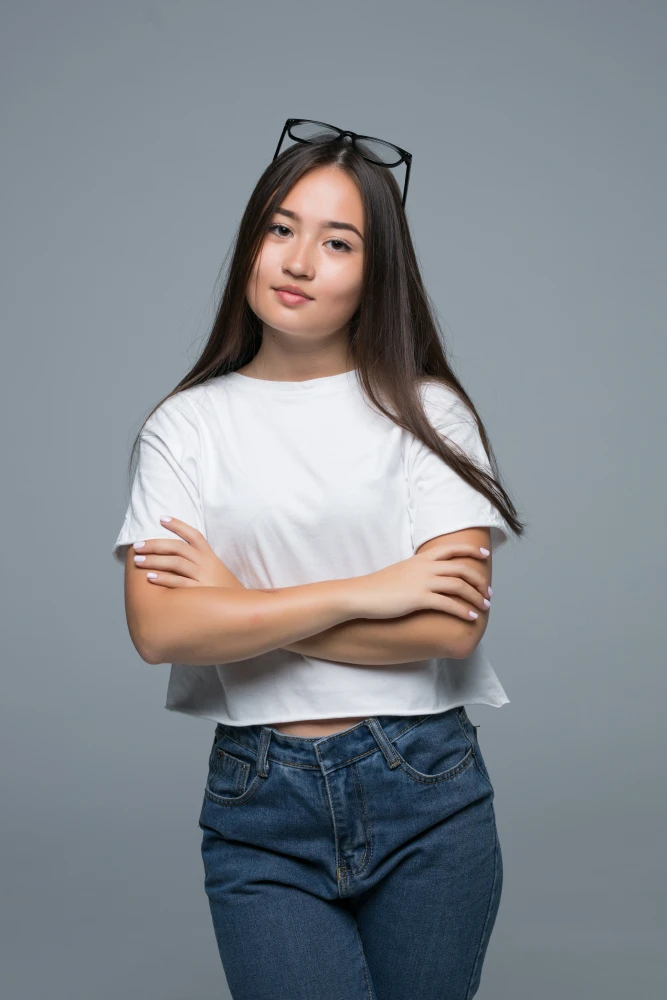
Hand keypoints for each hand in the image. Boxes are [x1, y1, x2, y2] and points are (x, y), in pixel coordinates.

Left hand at [132, 516, 245, 589]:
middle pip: (178, 547)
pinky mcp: (200, 592)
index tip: (161, 518)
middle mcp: (206, 563)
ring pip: (176, 562)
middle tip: (137, 545)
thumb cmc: (222, 590)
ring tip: (138, 560)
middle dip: (155, 544)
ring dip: (155, 560)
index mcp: (209, 555)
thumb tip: (171, 556)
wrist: (242, 609)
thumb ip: (197, 562)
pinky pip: (179, 583)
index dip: (178, 525)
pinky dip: (164, 579)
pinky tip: (150, 577)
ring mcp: (203, 577)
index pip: (193, 535)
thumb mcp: (214, 570)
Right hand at [347, 542, 491, 620]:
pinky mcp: (419, 598)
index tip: (485, 556)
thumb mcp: (402, 571)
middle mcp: (425, 567)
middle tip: (488, 591)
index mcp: (422, 558)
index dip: (471, 551)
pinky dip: (464, 610)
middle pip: (461, 568)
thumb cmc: (379, 586)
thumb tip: (430, 576)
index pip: (452, 549)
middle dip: (479, 580)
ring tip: (485, 606)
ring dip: (476, 596)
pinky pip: (448, 604)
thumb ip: (418, 570)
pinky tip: (472, 617)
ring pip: (459, 585)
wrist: (361, 595)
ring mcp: (423, 582)